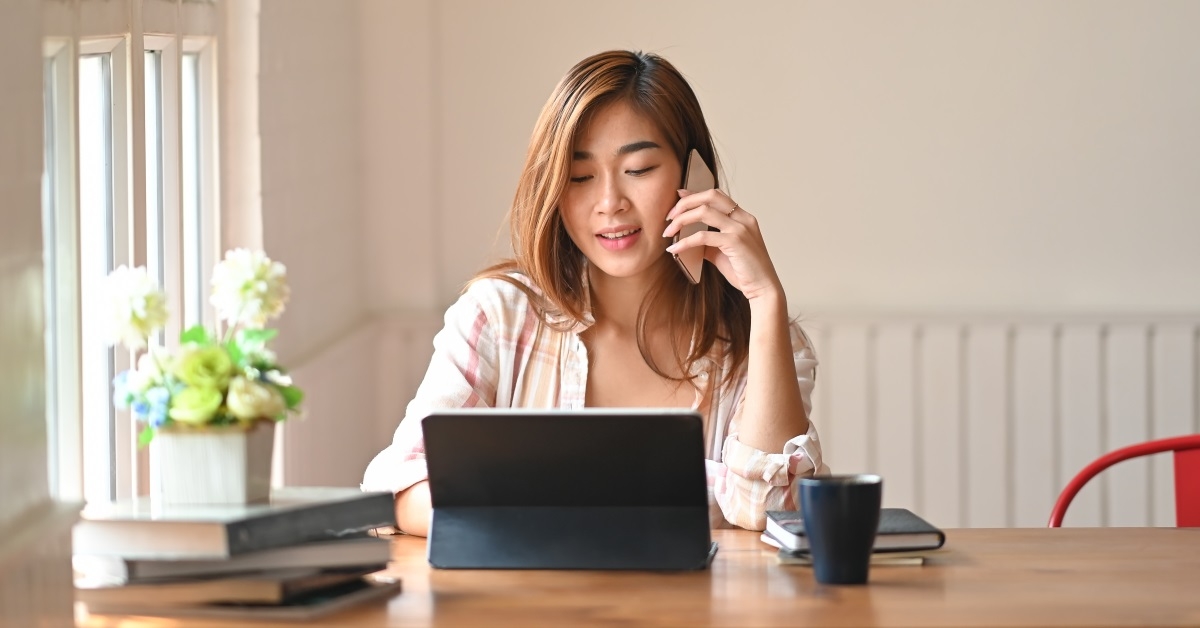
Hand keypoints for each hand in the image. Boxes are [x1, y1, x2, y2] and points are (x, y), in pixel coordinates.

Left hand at [662, 188, 782, 301]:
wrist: (763, 288)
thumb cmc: (745, 272)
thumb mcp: (723, 252)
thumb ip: (708, 242)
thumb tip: (688, 238)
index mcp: (743, 217)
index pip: (716, 196)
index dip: (695, 194)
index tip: (678, 197)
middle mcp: (743, 218)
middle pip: (710, 196)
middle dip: (686, 202)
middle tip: (669, 216)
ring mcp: (740, 229)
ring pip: (704, 212)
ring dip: (681, 220)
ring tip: (668, 231)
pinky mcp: (735, 242)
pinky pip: (703, 236)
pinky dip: (685, 241)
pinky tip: (674, 248)